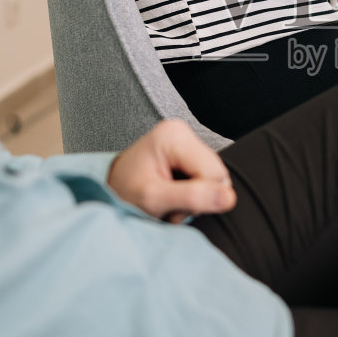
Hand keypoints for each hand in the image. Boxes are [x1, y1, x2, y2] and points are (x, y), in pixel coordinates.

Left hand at [106, 119, 234, 221]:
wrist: (110, 190)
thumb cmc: (123, 192)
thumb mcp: (153, 199)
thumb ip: (191, 197)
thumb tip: (227, 197)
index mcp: (174, 136)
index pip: (214, 173)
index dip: (200, 197)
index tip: (173, 203)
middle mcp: (182, 133)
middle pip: (216, 175)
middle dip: (197, 197)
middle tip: (169, 203)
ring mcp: (186, 142)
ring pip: (214, 180)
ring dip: (194, 198)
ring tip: (168, 199)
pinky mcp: (188, 154)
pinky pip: (207, 179)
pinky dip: (192, 194)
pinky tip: (173, 194)